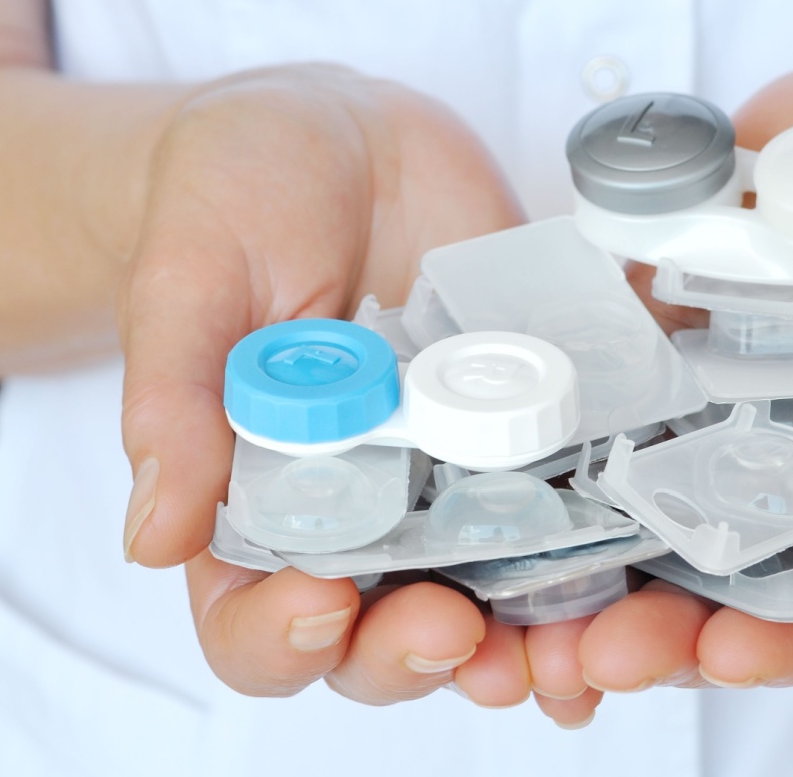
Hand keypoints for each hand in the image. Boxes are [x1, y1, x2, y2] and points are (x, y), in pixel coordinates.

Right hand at [117, 64, 559, 706]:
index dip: (280, 639)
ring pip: (492, 596)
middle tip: (454, 626)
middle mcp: (357, 514)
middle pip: (382, 635)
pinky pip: (574, 504)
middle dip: (419, 653)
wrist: (338, 139)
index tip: (320, 600)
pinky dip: (612, 541)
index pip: (251, 620)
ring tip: (567, 634)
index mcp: (249, 504)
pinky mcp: (529, 428)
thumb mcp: (189, 279)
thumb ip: (175, 400)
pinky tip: (640, 545)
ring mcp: (451, 478)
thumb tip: (151, 536)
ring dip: (535, 635)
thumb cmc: (233, 199)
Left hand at [569, 44, 792, 692]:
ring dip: (590, 563)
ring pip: (652, 512)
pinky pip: (606, 406)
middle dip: (659, 626)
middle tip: (588, 653)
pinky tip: (498, 465)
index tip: (724, 650)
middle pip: (733, 578)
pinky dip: (554, 442)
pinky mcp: (665, 352)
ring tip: (523, 591)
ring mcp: (727, 413)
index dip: (792, 642)